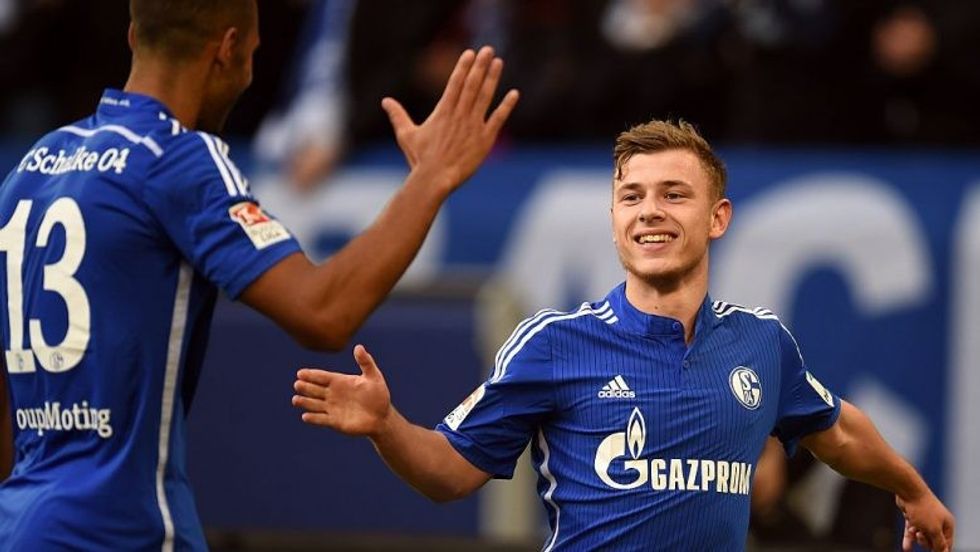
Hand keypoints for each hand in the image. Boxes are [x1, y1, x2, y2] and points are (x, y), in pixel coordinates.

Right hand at [292, 345, 391, 436]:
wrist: (382, 417)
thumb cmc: (378, 395)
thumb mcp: (374, 377)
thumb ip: (366, 362)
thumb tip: (358, 347)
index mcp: (340, 381)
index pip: (322, 377)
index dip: (311, 375)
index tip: (300, 373)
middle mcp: (333, 394)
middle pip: (315, 389)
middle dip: (305, 387)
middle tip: (297, 384)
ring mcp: (332, 408)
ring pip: (314, 404)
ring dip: (305, 402)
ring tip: (296, 399)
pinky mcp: (335, 422)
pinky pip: (321, 419)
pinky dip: (313, 418)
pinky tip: (305, 416)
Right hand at [381, 45, 518, 194]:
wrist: (434, 179)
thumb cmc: (420, 159)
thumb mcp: (406, 135)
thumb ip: (397, 115)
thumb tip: (385, 101)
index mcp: (443, 111)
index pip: (455, 83)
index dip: (463, 66)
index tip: (470, 52)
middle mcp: (459, 114)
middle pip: (472, 84)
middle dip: (480, 65)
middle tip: (488, 49)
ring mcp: (473, 126)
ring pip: (485, 96)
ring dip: (492, 78)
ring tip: (499, 62)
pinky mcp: (485, 139)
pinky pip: (498, 119)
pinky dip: (506, 106)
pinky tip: (514, 93)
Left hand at [897, 492, 954, 551]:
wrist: (908, 491)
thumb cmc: (923, 510)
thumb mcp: (933, 530)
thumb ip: (939, 543)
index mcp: (947, 524)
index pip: (946, 544)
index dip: (940, 550)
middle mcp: (938, 522)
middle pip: (933, 541)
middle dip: (926, 542)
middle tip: (920, 535)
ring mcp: (925, 519)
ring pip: (921, 537)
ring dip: (916, 538)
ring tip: (913, 530)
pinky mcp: (913, 517)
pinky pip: (911, 532)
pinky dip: (909, 538)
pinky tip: (906, 548)